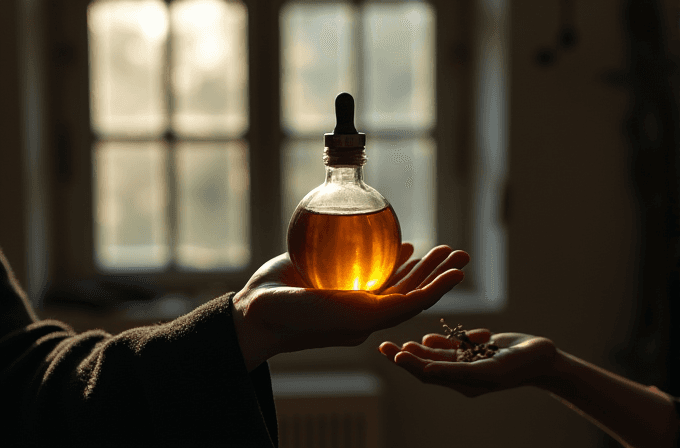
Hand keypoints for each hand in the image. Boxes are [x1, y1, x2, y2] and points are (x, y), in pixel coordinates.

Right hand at [232, 243, 469, 370]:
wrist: (256, 313)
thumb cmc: (289, 316)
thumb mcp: (330, 313)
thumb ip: (369, 310)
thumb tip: (412, 302)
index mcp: (366, 321)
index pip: (411, 304)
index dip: (437, 288)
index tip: (458, 272)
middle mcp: (364, 310)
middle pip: (409, 290)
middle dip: (436, 273)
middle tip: (460, 254)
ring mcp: (352, 297)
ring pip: (395, 279)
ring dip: (420, 265)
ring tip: (442, 249)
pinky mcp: (339, 283)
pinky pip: (373, 270)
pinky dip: (392, 258)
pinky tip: (407, 247)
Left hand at [379, 331, 557, 396]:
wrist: (545, 357)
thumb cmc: (520, 364)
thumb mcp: (489, 368)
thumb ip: (457, 370)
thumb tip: (426, 370)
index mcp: (463, 383)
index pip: (427, 374)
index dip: (408, 364)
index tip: (392, 353)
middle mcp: (462, 374)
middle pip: (426, 365)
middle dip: (405, 357)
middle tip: (383, 347)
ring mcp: (469, 362)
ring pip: (437, 356)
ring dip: (418, 350)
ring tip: (399, 344)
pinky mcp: (476, 351)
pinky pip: (453, 346)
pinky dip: (440, 342)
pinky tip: (426, 338)